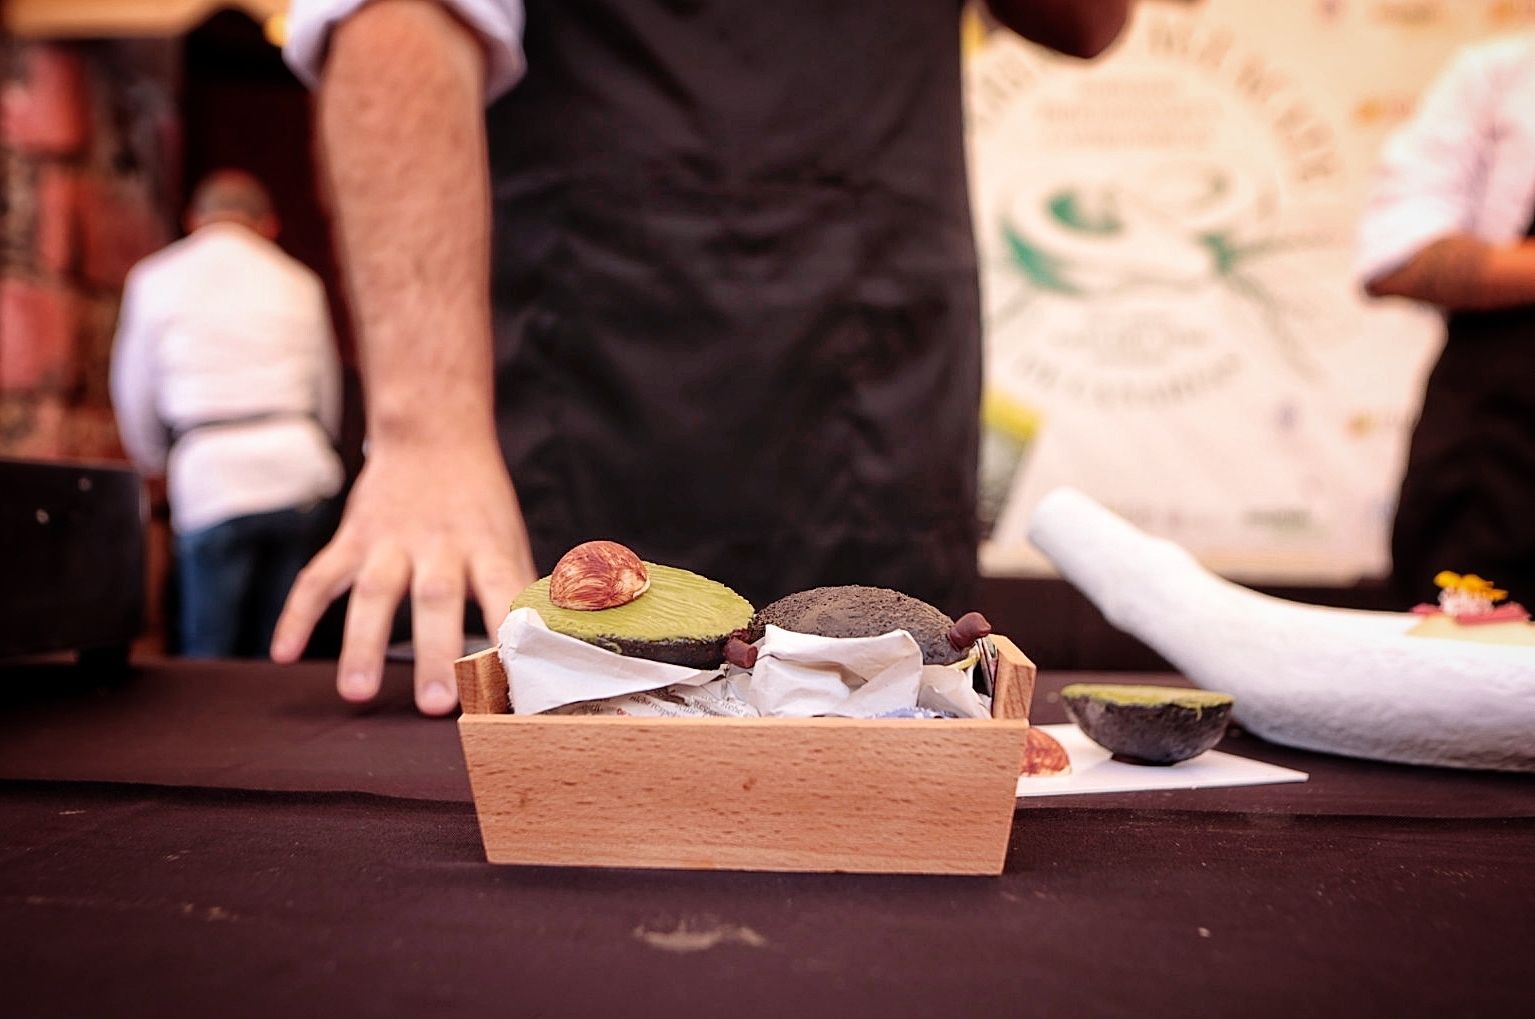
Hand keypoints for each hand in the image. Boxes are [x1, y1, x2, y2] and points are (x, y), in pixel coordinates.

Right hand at [271, 434, 536, 714]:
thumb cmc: (479, 505)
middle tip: (435, 704)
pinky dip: (297, 615)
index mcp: (488, 548)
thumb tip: (546, 650)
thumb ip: (519, 594)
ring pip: (374, 594)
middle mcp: (440, 545)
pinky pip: (319, 578)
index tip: (514, 679)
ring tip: (355, 693)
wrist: (433, 435)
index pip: (504, 592)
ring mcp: (391, 542)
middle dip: (436, 653)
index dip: (510, 633)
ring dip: (363, 644)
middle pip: (437, 599)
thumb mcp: (511, 540)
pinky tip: (283, 654)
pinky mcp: (353, 538)